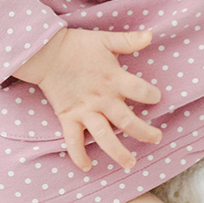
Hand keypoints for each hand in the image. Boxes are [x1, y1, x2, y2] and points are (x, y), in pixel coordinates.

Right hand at [13, 27, 161, 171]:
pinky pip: (73, 140)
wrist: (46, 51)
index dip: (152, 95)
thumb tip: (151, 34)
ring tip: (130, 164)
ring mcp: (85, 110)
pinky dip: (78, 155)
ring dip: (118, 152)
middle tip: (157, 138)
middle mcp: (102, 98)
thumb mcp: (105, 39)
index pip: (141, 91)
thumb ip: (128, 40)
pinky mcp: (68, 117)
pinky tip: (86, 167)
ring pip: (104, 136)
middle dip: (144, 133)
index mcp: (114, 78)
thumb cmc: (77, 45)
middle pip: (127, 121)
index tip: (157, 99)